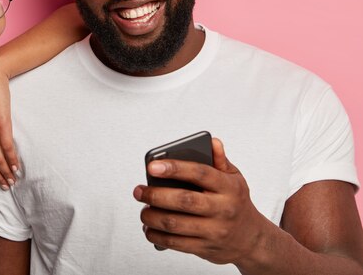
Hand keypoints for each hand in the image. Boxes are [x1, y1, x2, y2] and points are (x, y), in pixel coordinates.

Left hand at [133, 138, 269, 265]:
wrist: (252, 239)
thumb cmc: (236, 202)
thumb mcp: (234, 178)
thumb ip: (220, 160)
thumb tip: (212, 142)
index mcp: (229, 187)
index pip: (200, 173)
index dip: (175, 168)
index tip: (152, 166)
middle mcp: (223, 209)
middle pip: (184, 200)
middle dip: (155, 195)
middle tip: (139, 190)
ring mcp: (214, 231)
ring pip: (176, 224)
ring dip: (152, 216)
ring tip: (143, 210)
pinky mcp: (205, 248)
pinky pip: (176, 243)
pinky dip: (157, 235)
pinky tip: (149, 227)